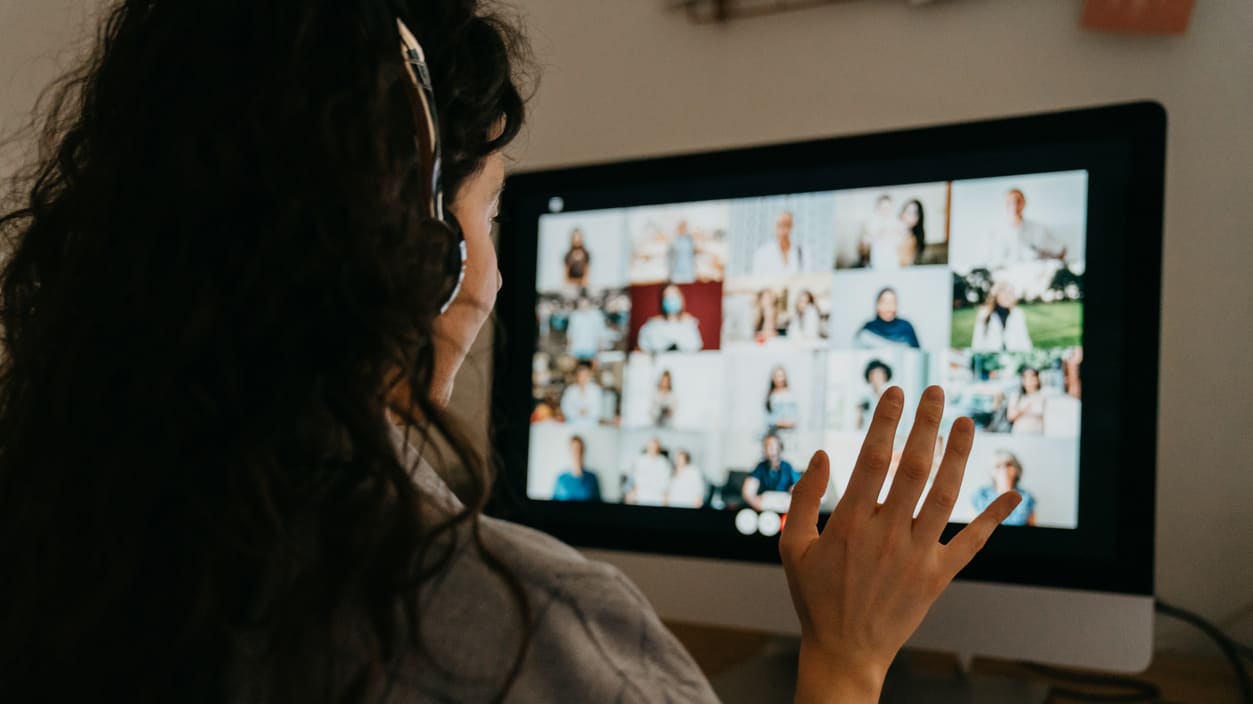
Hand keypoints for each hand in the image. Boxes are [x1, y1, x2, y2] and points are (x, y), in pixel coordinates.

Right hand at [780, 386, 1021, 703]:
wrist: (845, 651)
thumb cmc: (815, 597)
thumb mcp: (793, 547)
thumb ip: (804, 499)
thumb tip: (821, 454)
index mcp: (850, 522)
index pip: (872, 458)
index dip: (885, 421)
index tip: (896, 392)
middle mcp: (887, 533)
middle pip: (914, 467)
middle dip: (926, 424)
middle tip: (936, 391)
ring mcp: (916, 554)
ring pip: (945, 494)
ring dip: (958, 455)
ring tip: (966, 422)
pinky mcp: (938, 575)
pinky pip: (971, 542)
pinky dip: (994, 518)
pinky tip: (1014, 494)